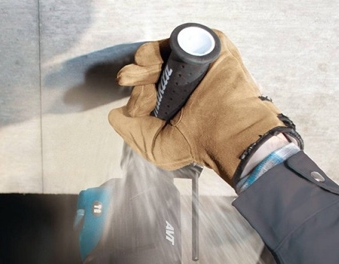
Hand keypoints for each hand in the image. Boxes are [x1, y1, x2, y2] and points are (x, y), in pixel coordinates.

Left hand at [108, 29, 301, 186]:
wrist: (224, 130)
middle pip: (147, 72)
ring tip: (138, 73)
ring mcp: (191, 66)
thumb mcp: (153, 147)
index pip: (144, 93)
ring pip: (156, 56)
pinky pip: (175, 41)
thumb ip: (131, 131)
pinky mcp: (203, 48)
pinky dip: (157, 50)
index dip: (136, 98)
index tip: (138, 109)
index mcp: (170, 106)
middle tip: (126, 79)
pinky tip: (151, 62)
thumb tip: (114, 114)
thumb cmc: (194, 145)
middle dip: (133, 75)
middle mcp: (179, 85)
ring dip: (141, 64)